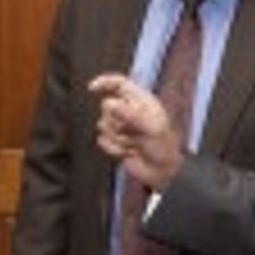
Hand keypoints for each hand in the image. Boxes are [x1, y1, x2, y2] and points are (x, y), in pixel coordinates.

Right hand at [89, 73, 183, 191]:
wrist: (161, 172)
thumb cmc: (163, 147)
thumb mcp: (151, 127)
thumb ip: (130, 114)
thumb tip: (108, 103)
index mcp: (141, 102)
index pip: (120, 84)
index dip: (105, 82)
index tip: (91, 88)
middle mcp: (129, 112)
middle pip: (106, 107)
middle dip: (116, 122)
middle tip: (133, 133)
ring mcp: (121, 127)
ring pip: (102, 125)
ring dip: (117, 138)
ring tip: (133, 144)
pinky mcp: (115, 142)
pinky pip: (102, 141)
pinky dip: (114, 149)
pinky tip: (128, 152)